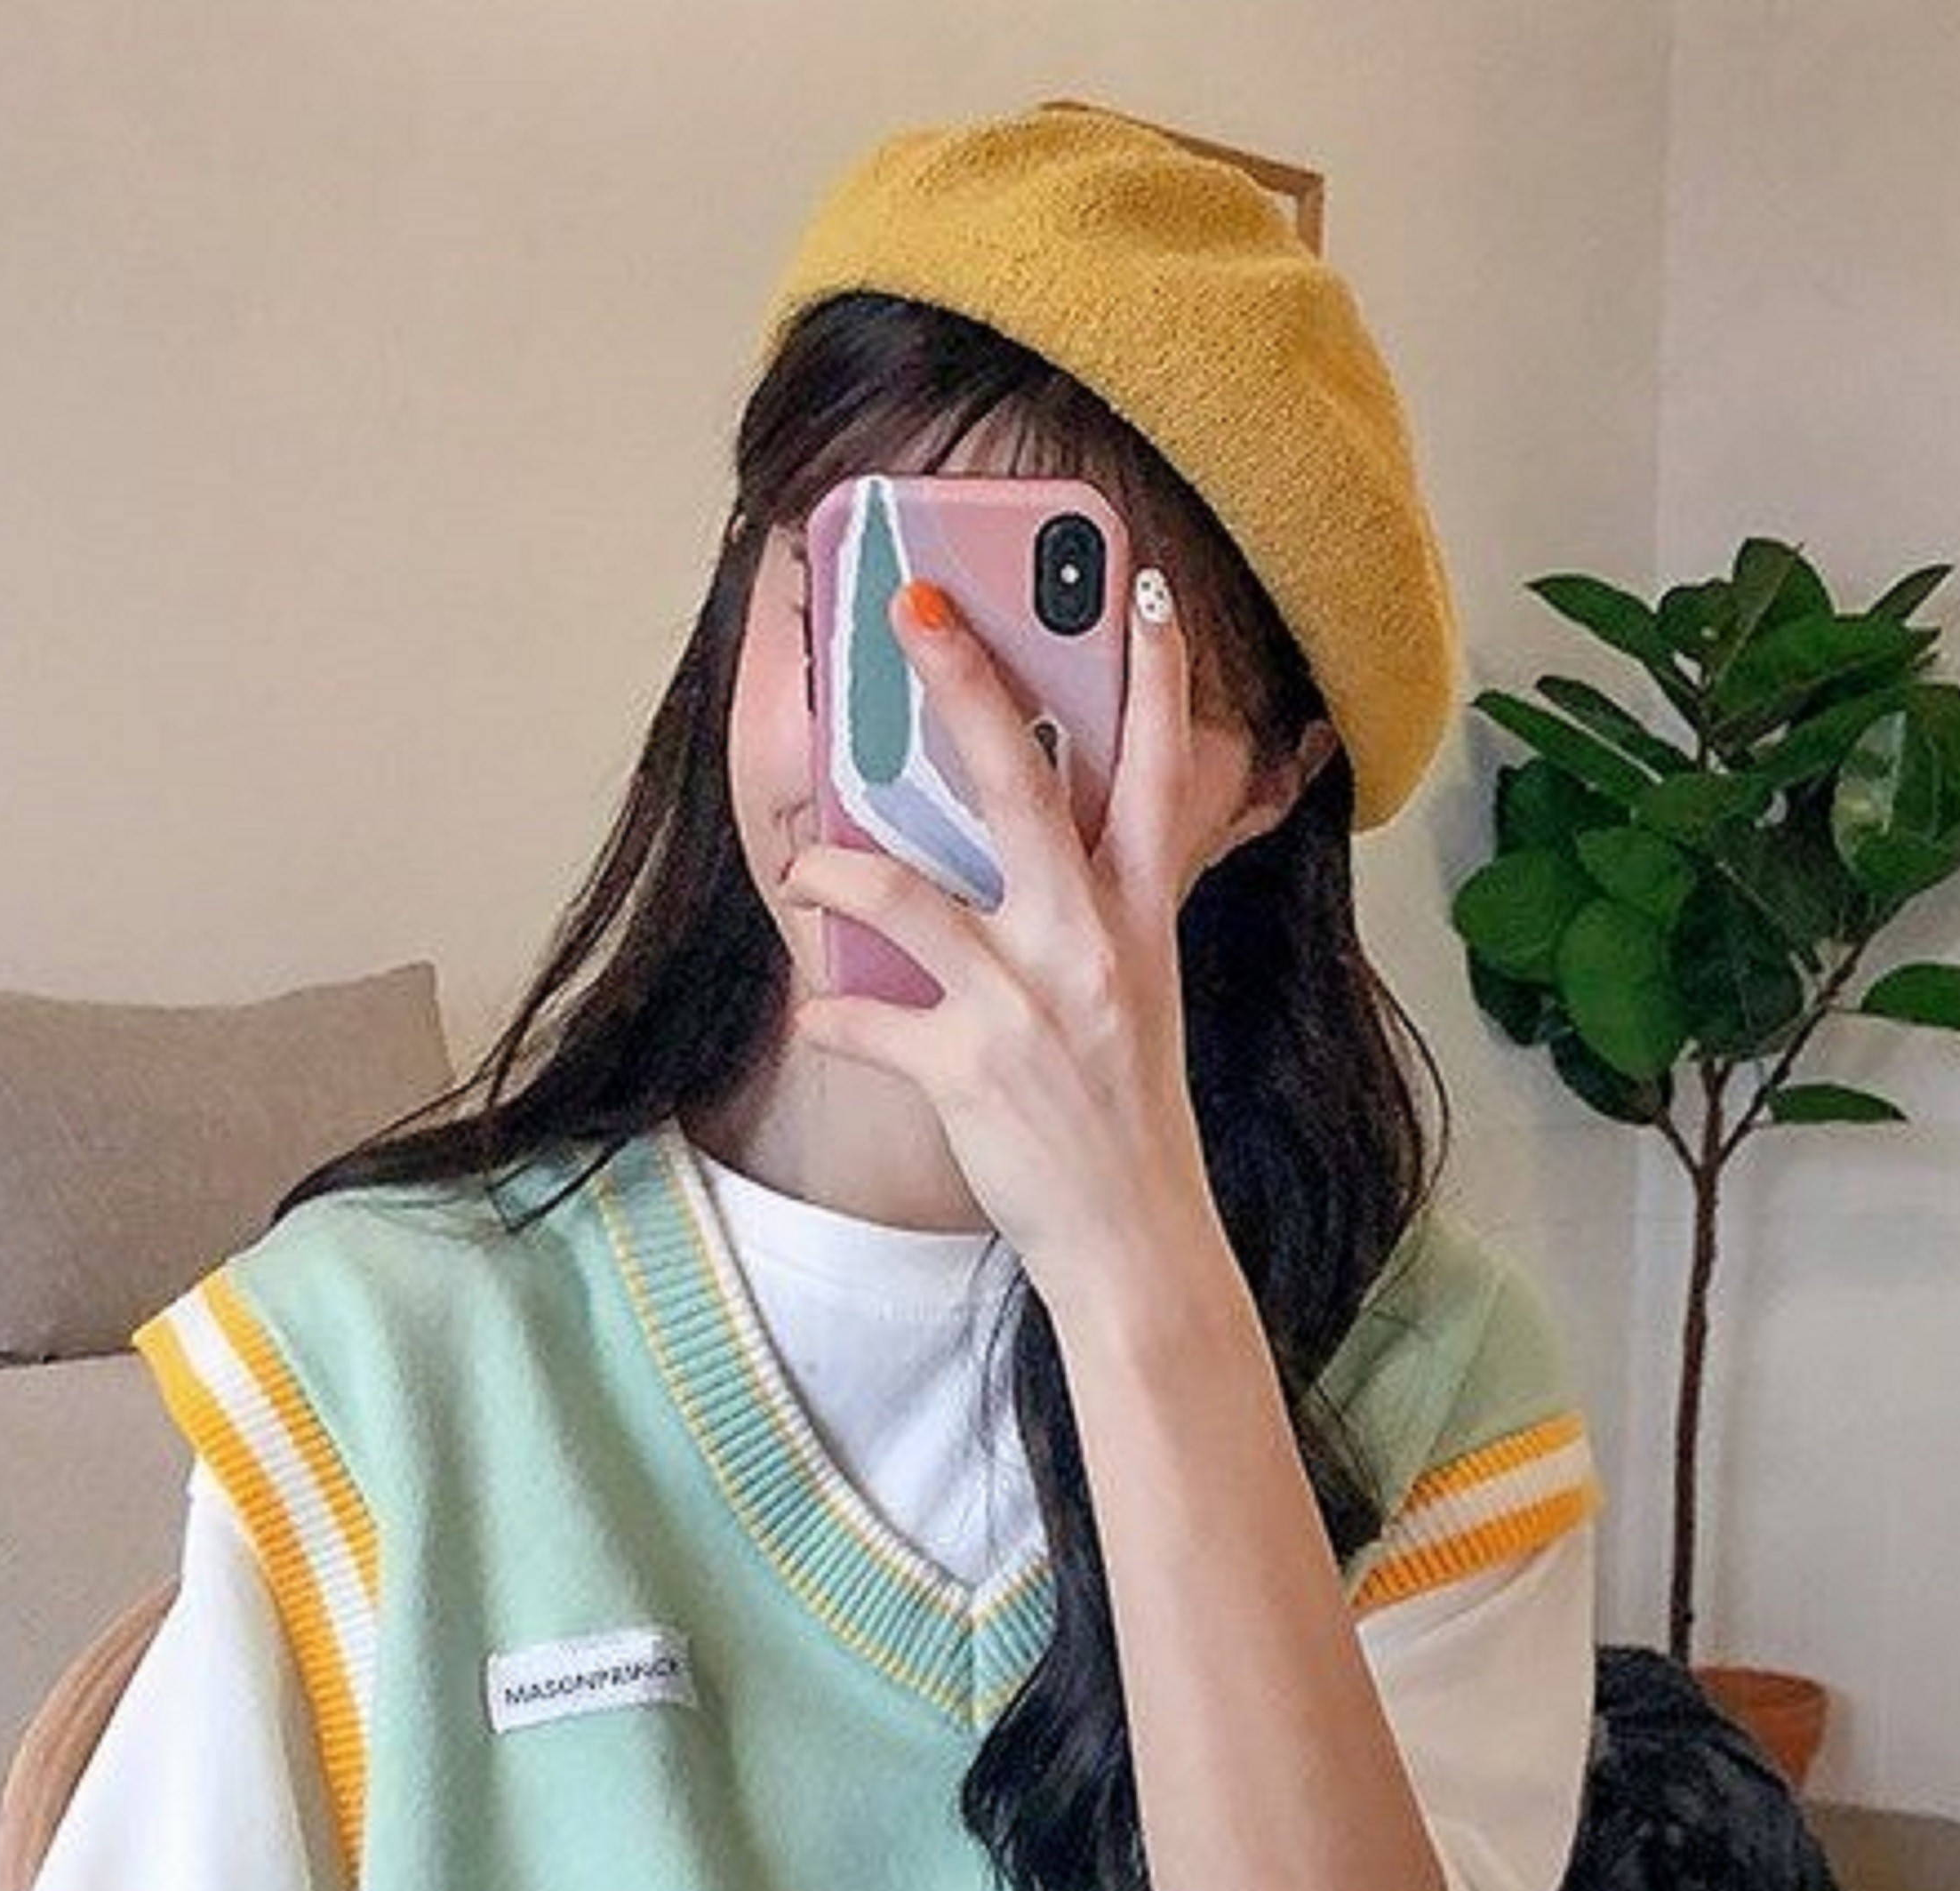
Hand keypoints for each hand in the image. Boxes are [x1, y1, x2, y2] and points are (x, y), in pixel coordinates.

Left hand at [779, 568, 1233, 1333]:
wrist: (1134, 1236)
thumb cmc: (1123, 1108)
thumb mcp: (1138, 990)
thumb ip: (1100, 905)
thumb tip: (1044, 825)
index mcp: (1139, 917)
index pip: (1158, 774)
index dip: (1155, 676)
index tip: (1136, 585)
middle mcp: (1090, 946)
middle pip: (1023, 787)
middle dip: (965, 688)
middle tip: (914, 607)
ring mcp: (1027, 1006)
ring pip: (911, 897)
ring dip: (836, 872)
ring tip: (801, 865)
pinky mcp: (969, 1071)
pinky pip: (866, 1022)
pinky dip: (832, 1014)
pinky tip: (818, 1011)